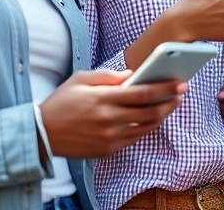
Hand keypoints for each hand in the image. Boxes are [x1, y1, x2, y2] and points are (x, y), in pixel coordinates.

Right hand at [39, 69, 184, 158]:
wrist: (41, 134)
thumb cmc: (61, 102)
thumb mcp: (80, 79)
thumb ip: (107, 75)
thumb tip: (132, 75)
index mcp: (103, 98)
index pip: (143, 92)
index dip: (165, 88)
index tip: (179, 83)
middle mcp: (109, 119)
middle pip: (150, 111)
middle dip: (169, 101)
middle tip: (181, 93)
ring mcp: (109, 137)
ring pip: (146, 127)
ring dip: (162, 116)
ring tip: (170, 105)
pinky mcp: (107, 149)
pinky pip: (134, 138)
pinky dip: (147, 128)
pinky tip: (153, 118)